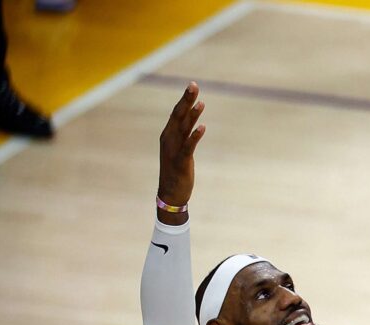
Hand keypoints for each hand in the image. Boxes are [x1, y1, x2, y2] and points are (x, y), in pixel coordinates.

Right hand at [158, 82, 206, 207]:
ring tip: (201, 103)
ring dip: (192, 115)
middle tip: (194, 86)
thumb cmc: (175, 170)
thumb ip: (183, 133)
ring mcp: (174, 151)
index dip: (184, 99)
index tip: (192, 85)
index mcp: (168, 135)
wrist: (170, 194)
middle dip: (186, 100)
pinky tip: (202, 128)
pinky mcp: (181, 162)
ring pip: (183, 129)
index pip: (176, 113)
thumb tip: (190, 119)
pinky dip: (194, 137)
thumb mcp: (178, 148)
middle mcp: (169, 140)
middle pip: (178, 116)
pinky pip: (188, 147)